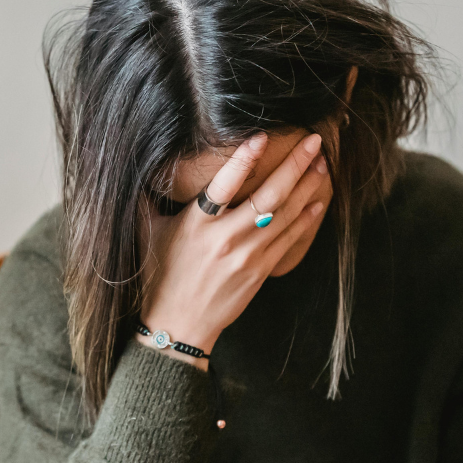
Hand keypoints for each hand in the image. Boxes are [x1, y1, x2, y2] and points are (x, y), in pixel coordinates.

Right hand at [137, 132, 329, 368]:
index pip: (223, 185)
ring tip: (321, 164)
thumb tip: (141, 165)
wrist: (178, 325)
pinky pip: (289, 239)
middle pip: (269, 196)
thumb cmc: (159, 276)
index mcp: (196, 224)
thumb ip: (147, 198)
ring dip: (307, 186)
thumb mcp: (146, 233)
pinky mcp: (260, 271)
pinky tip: (318, 201)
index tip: (261, 137)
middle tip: (314, 142)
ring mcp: (247, 256)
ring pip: (285, 214)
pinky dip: (306, 218)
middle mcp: (225, 238)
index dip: (243, 160)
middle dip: (294, 165)